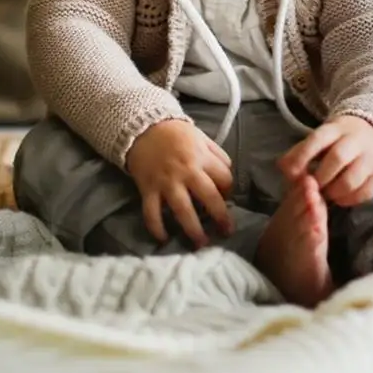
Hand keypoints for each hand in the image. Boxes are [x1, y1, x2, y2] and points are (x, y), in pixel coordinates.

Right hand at [126, 119, 233, 248]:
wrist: (143, 128)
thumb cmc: (177, 135)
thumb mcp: (202, 138)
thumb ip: (216, 156)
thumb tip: (228, 176)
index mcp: (202, 158)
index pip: (224, 178)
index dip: (229, 191)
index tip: (227, 198)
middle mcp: (187, 171)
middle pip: (209, 197)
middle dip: (220, 217)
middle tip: (226, 232)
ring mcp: (166, 182)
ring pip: (182, 210)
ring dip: (193, 229)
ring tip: (201, 244)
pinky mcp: (147, 189)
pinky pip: (151, 213)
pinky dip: (157, 228)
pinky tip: (164, 239)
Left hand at [278, 115, 372, 206]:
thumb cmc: (340, 140)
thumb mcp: (321, 138)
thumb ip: (300, 152)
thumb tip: (282, 167)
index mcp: (336, 129)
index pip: (317, 140)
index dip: (301, 157)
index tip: (291, 174)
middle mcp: (356, 141)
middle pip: (337, 158)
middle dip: (320, 178)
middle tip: (311, 189)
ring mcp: (371, 158)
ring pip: (350, 180)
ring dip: (333, 192)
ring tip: (327, 194)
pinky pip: (363, 194)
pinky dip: (348, 200)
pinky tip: (340, 197)